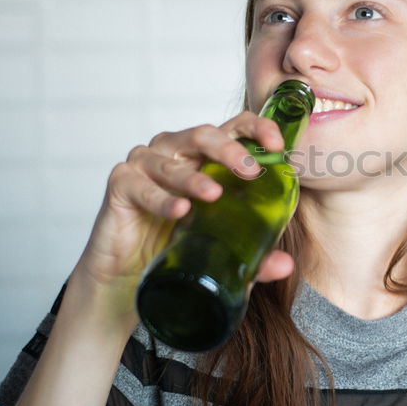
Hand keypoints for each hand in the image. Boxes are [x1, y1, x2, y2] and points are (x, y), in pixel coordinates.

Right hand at [70, 112, 295, 326]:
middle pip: (203, 135)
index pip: (234, 127)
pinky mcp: (121, 185)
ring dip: (193, 178)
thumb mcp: (223, 251)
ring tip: (214, 195)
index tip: (277, 145)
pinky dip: (161, 199)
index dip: (257, 128)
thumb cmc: (178, 247)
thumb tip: (285, 265)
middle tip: (250, 170)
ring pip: (171, 161)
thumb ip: (255, 257)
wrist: (129, 278)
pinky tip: (178, 211)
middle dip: (229, 149)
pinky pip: (140, 186)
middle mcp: (176, 152)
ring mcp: (145, 165)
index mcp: (206, 156)